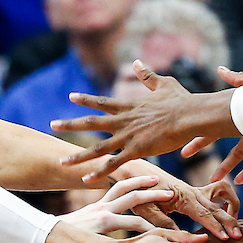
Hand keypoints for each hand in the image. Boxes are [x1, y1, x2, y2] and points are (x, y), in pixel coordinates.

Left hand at [51, 61, 230, 182]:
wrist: (190, 116)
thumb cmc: (181, 101)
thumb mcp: (163, 83)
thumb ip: (147, 75)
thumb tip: (137, 62)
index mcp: (129, 106)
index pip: (102, 102)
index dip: (86, 100)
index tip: (71, 97)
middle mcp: (123, 121)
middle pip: (91, 123)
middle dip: (70, 124)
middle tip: (52, 125)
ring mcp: (127, 137)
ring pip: (97, 148)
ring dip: (78, 156)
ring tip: (61, 161)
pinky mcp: (135, 151)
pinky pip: (112, 165)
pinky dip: (98, 173)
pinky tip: (85, 180)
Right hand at [62, 176, 171, 234]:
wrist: (45, 240)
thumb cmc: (62, 241)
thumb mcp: (81, 232)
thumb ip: (94, 230)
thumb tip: (101, 237)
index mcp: (96, 206)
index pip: (119, 188)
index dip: (135, 183)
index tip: (150, 182)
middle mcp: (100, 205)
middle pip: (128, 186)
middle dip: (147, 184)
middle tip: (165, 184)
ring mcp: (102, 212)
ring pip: (134, 199)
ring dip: (154, 197)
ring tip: (170, 198)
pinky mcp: (104, 223)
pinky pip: (132, 222)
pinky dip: (148, 226)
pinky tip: (160, 230)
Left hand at [141, 171, 241, 238]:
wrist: (136, 173)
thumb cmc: (139, 194)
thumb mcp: (146, 211)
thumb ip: (163, 224)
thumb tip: (181, 237)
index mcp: (182, 197)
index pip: (203, 213)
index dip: (215, 226)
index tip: (225, 237)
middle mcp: (193, 192)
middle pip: (217, 207)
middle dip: (229, 221)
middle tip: (239, 236)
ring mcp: (196, 190)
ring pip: (222, 195)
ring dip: (231, 207)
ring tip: (234, 225)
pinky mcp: (195, 191)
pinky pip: (217, 192)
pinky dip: (225, 200)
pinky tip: (225, 214)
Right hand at [181, 69, 242, 184]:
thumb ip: (240, 79)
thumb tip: (219, 71)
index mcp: (239, 110)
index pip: (213, 121)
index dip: (197, 129)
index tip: (183, 136)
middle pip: (218, 139)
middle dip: (201, 147)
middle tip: (184, 155)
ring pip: (237, 155)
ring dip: (225, 167)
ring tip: (214, 180)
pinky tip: (239, 182)